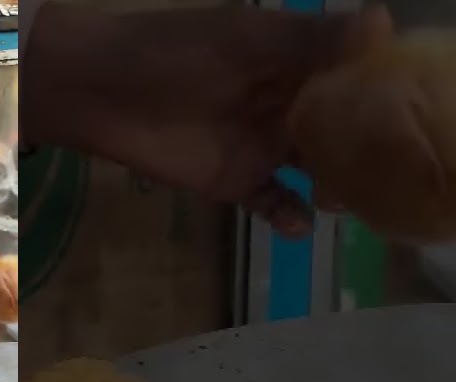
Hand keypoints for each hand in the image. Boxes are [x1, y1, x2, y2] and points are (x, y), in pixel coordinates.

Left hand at [27, 4, 390, 237]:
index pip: (356, 76)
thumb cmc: (170, 53)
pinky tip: (300, 223)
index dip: (385, 91)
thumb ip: (310, 40)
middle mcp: (289, 103)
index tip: (417, 109)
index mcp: (297, 60)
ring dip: (341, 184)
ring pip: (318, 168)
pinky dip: (290, 215)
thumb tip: (383, 22)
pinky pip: (274, 202)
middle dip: (372, 147)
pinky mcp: (234, 181)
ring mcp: (263, 144)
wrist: (100, 92)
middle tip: (400, 167)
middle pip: (345, 128)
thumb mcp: (244, 39)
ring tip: (357, 197)